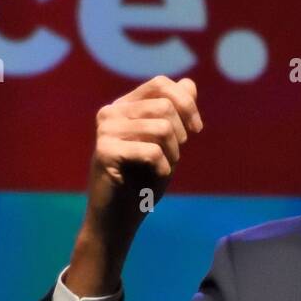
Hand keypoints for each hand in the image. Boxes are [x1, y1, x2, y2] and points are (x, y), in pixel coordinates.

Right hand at [66, 75, 202, 296]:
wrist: (120, 218)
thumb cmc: (143, 182)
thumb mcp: (167, 145)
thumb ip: (176, 114)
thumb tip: (189, 83)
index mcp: (125, 106)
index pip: (160, 84)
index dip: (186, 103)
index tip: (196, 130)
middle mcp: (111, 112)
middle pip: (165, 106)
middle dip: (181, 135)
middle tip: (175, 157)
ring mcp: (106, 130)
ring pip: (161, 127)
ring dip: (172, 154)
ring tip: (162, 168)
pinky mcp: (104, 151)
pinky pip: (151, 151)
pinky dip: (163, 167)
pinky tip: (155, 176)